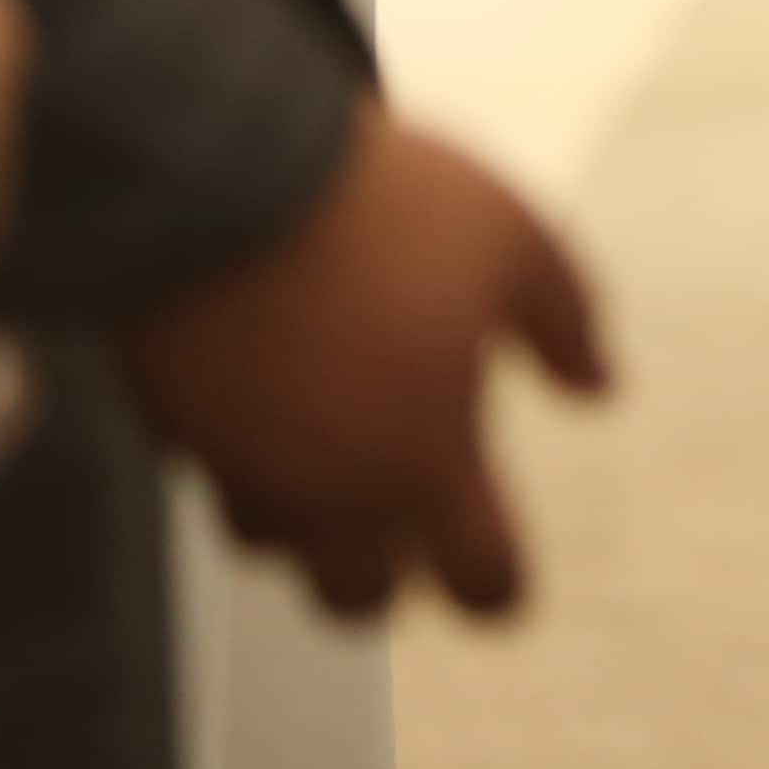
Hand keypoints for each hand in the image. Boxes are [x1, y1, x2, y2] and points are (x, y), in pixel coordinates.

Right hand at [116, 104, 608, 620]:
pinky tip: (264, 390)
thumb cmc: (384, 207)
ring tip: (332, 442)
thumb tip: (600, 386)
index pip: (479, 582)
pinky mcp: (168, 429)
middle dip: (384, 573)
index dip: (498, 586)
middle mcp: (328, 491)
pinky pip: (207, 472)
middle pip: (355, 598)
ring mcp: (238, 468)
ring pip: (271, 543)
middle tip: (404, 516)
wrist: (224, 169)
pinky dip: (238, 451)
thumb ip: (567, 323)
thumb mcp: (517, 242)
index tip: (499, 571)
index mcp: (426, 461)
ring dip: (304, 515)